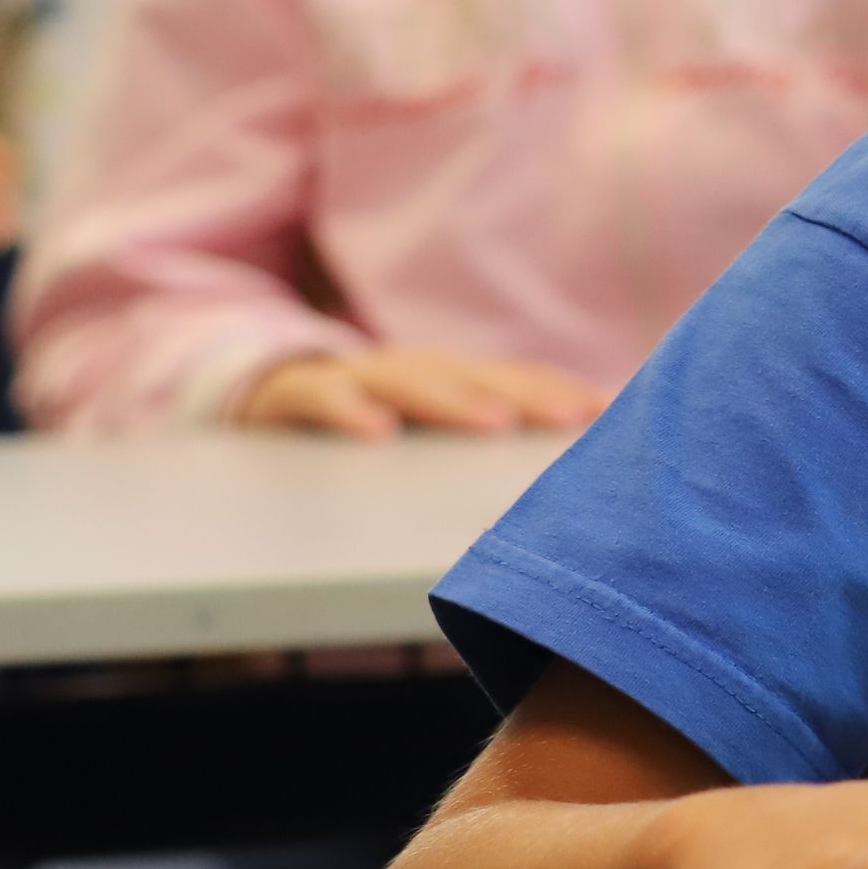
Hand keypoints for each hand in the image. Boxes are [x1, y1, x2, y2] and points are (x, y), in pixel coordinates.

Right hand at [236, 346, 608, 439]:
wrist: (259, 402)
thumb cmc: (364, 430)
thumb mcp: (423, 440)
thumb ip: (476, 453)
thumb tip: (559, 498)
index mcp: (445, 380)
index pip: (512, 379)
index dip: (559, 392)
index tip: (607, 414)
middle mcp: (408, 370)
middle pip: (473, 375)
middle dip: (527, 394)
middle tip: (570, 418)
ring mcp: (352, 377)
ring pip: (407, 378)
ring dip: (452, 398)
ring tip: (493, 422)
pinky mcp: (294, 393)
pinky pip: (322, 397)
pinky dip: (349, 410)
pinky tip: (377, 432)